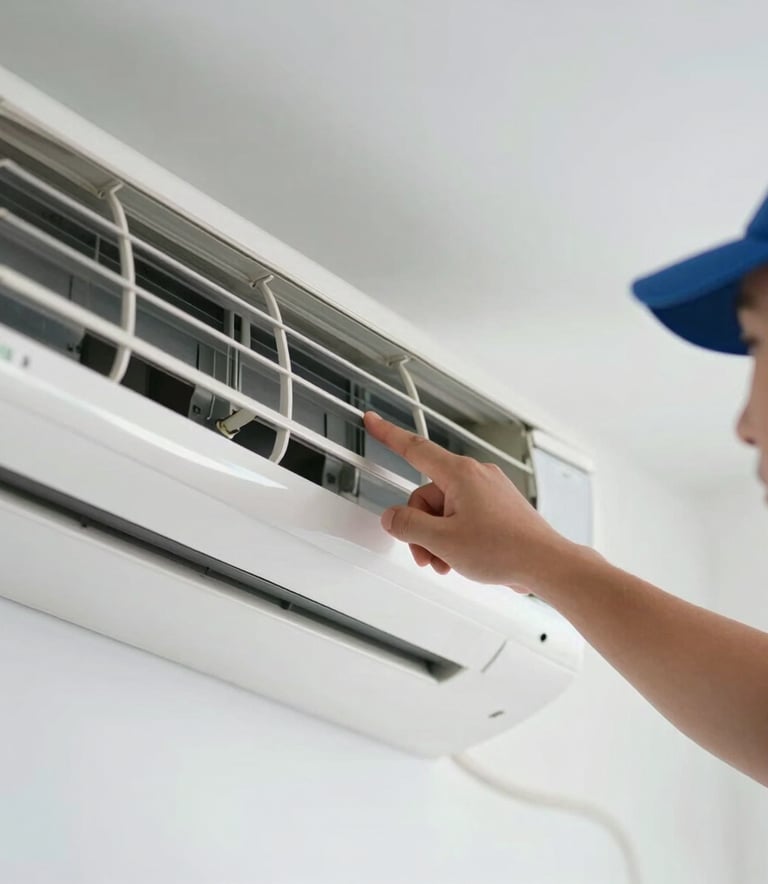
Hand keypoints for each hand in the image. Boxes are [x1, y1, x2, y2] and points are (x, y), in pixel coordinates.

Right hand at [364, 412, 574, 590]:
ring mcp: (489, 491)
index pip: (414, 448)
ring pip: (444, 510)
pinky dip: (456, 536)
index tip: (373, 421)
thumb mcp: (443, 540)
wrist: (546, 564)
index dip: (389, 434)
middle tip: (427, 554)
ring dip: (438, 538)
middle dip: (421, 527)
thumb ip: (408, 525)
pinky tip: (461, 558)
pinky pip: (463, 515)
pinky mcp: (497, 507)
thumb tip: (392, 517)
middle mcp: (476, 476)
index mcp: (461, 474)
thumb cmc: (505, 549)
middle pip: (426, 495)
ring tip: (447, 561)